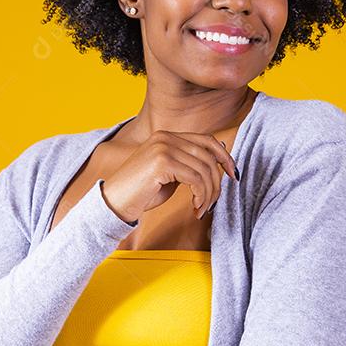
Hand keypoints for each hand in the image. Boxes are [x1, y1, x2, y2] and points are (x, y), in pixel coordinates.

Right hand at [102, 130, 237, 222]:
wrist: (114, 202)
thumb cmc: (140, 192)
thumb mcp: (168, 174)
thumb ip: (188, 164)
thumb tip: (217, 161)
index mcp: (166, 136)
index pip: (206, 140)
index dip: (224, 156)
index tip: (232, 174)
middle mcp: (165, 137)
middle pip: (208, 156)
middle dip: (216, 182)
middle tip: (211, 203)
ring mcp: (163, 148)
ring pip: (204, 170)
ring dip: (208, 194)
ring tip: (201, 209)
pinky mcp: (162, 163)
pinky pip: (195, 179)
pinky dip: (201, 196)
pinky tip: (195, 208)